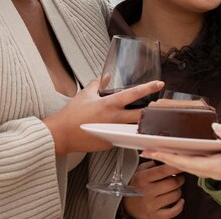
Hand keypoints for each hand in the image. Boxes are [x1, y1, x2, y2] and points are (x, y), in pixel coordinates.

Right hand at [43, 79, 163, 154]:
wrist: (61, 134)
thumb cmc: (71, 114)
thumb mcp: (85, 94)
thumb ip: (98, 84)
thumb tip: (106, 77)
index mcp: (110, 104)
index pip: (134, 94)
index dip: (149, 88)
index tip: (159, 84)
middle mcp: (115, 119)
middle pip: (141, 114)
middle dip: (152, 111)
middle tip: (158, 106)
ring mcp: (114, 132)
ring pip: (135, 127)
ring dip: (140, 122)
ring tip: (145, 117)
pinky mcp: (110, 143)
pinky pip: (123, 136)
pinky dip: (126, 131)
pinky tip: (126, 128)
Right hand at [123, 161, 184, 218]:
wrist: (127, 207)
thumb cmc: (136, 187)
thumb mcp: (140, 171)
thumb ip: (153, 163)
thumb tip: (168, 158)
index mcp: (143, 178)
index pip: (163, 170)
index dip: (175, 167)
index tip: (182, 164)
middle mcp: (147, 192)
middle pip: (173, 183)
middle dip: (180, 178)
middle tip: (179, 177)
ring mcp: (151, 205)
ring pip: (175, 195)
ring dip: (178, 191)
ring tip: (174, 188)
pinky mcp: (155, 216)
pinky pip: (174, 211)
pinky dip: (179, 205)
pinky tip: (179, 201)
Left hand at [142, 123, 220, 191]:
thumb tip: (215, 127)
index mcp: (218, 166)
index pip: (187, 162)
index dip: (169, 156)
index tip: (154, 151)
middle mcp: (212, 170)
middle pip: (182, 165)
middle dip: (163, 157)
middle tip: (145, 149)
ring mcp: (213, 170)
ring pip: (187, 165)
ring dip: (170, 157)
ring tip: (155, 149)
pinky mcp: (216, 166)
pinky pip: (194, 163)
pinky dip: (182, 157)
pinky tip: (176, 151)